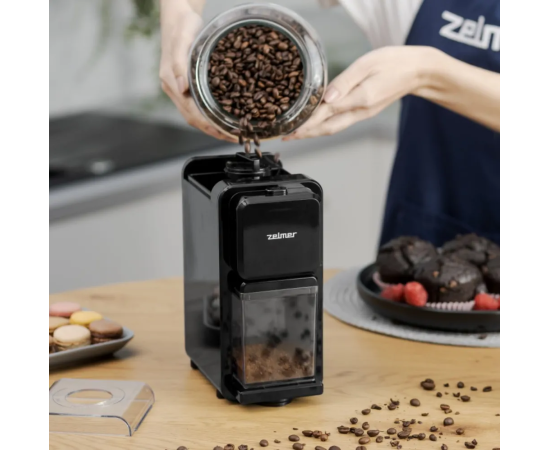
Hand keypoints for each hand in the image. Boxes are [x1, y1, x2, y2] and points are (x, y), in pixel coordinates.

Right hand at [159, 1, 235, 141]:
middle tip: (234, 138)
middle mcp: (174, 88)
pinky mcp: (187, 85)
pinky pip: (198, 106)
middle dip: (214, 131)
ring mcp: (180, 88)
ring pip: (196, 115)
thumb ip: (179, 63)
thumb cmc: (181, 25)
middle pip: (194, 119)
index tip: (225, 132)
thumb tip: (181, 89)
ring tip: (231, 134)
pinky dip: (211, 116)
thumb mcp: (182, 39)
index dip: (209, 125)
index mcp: (171, 81)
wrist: (178, 16)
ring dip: (213, 127)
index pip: (190, 111)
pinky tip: (223, 118)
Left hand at [283, 46, 430, 140]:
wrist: (418, 71)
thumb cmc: (394, 63)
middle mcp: (361, 111)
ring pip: (334, 128)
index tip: (291, 128)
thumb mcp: (367, 64)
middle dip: (306, 133)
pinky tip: (316, 125)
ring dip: (314, 132)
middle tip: (286, 137)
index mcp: (361, 99)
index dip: (307, 122)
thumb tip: (326, 97)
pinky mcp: (364, 112)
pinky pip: (341, 123)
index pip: (327, 113)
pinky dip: (325, 126)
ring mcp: (363, 114)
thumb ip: (345, 82)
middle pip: (328, 128)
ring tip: (296, 133)